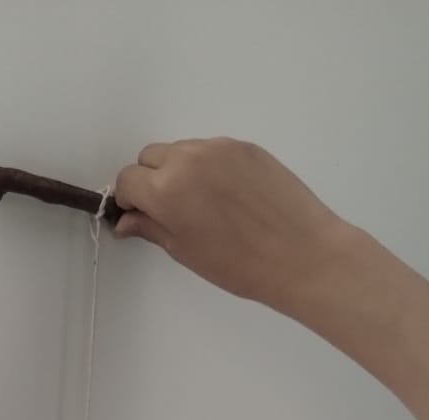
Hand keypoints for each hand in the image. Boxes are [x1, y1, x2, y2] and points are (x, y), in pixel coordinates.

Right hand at [114, 139, 351, 314]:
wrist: (301, 253)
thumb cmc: (239, 264)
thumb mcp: (185, 251)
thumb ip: (151, 227)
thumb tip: (126, 220)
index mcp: (166, 188)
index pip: (127, 179)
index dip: (128, 199)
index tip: (139, 216)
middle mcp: (188, 158)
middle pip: (150, 157)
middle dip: (150, 179)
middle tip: (168, 209)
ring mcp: (219, 147)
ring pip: (181, 150)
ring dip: (178, 170)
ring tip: (201, 202)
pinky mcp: (245, 146)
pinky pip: (211, 150)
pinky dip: (207, 166)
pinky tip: (227, 195)